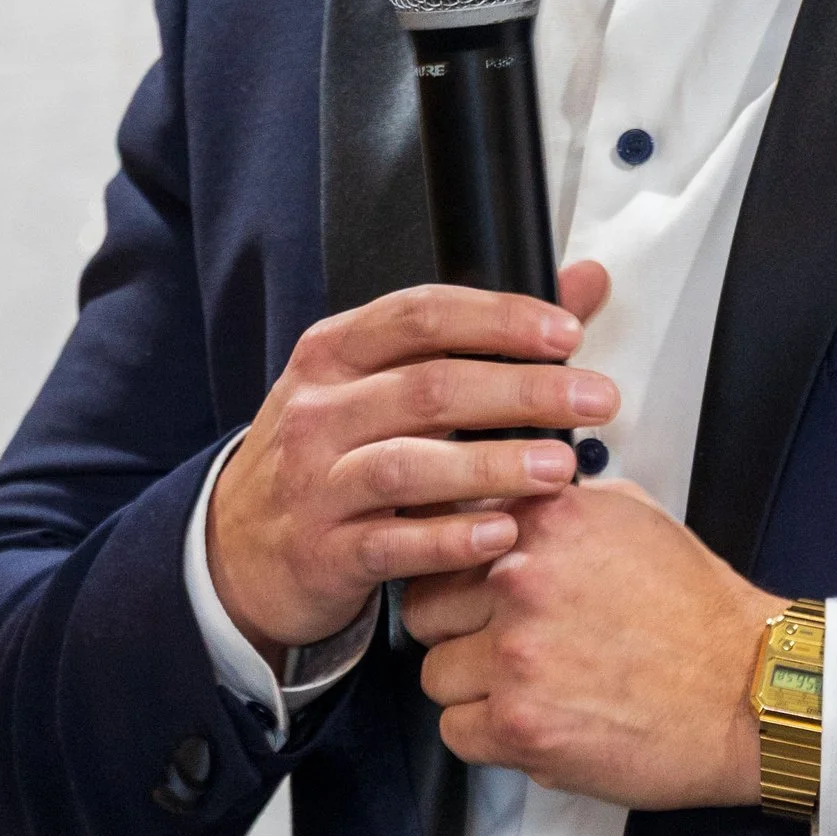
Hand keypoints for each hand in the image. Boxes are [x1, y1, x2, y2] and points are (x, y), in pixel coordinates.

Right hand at [204, 264, 614, 658]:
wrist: (240, 549)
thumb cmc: (332, 455)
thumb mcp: (383, 383)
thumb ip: (485, 336)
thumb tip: (584, 282)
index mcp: (334, 353)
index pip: (421, 315)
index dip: (498, 319)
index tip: (568, 333)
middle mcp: (319, 411)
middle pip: (429, 387)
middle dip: (522, 391)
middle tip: (596, 400)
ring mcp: (315, 484)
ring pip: (408, 466)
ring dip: (492, 464)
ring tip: (560, 469)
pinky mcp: (322, 553)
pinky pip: (391, 544)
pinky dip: (450, 539)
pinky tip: (503, 534)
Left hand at [404, 478, 781, 807]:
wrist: (751, 694)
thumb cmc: (700, 616)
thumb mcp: (636, 517)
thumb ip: (559, 505)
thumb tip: (508, 497)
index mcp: (544, 521)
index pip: (442, 534)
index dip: (456, 568)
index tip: (468, 588)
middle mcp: (521, 581)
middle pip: (425, 608)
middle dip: (459, 629)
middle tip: (507, 646)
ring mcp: (516, 655)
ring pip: (437, 676)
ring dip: (476, 688)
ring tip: (535, 688)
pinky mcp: (521, 724)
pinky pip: (456, 732)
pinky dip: (490, 737)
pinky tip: (538, 723)